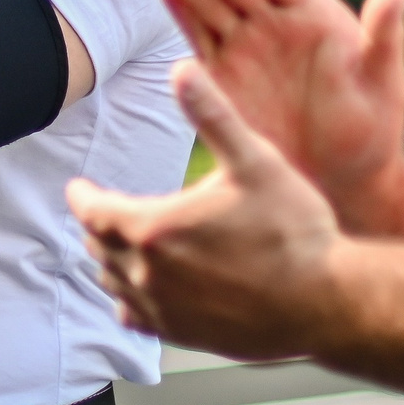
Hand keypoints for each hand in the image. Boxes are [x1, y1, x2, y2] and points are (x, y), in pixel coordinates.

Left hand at [67, 62, 347, 361]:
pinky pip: (135, 319)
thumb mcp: (253, 161)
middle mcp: (148, 274)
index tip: (77, 188)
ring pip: (113, 284)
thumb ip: (212, 115)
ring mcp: (164, 309)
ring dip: (110, 262)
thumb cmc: (293, 230)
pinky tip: (139, 295)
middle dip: (98, 225)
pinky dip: (129, 303)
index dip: (82, 196)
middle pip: (100, 247)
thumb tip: (181, 70)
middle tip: (101, 212)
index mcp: (154, 229)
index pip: (94, 212)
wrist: (326, 300)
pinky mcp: (183, 335)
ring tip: (116, 247)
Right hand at [155, 0, 403, 234]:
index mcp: (315, 13)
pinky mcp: (222, 69)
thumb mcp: (386, 82)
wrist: (338, 177)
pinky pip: (198, 32)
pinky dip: (181, 9)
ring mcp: (246, 43)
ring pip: (212, 1)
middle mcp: (276, 20)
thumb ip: (384, 36)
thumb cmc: (371, 128)